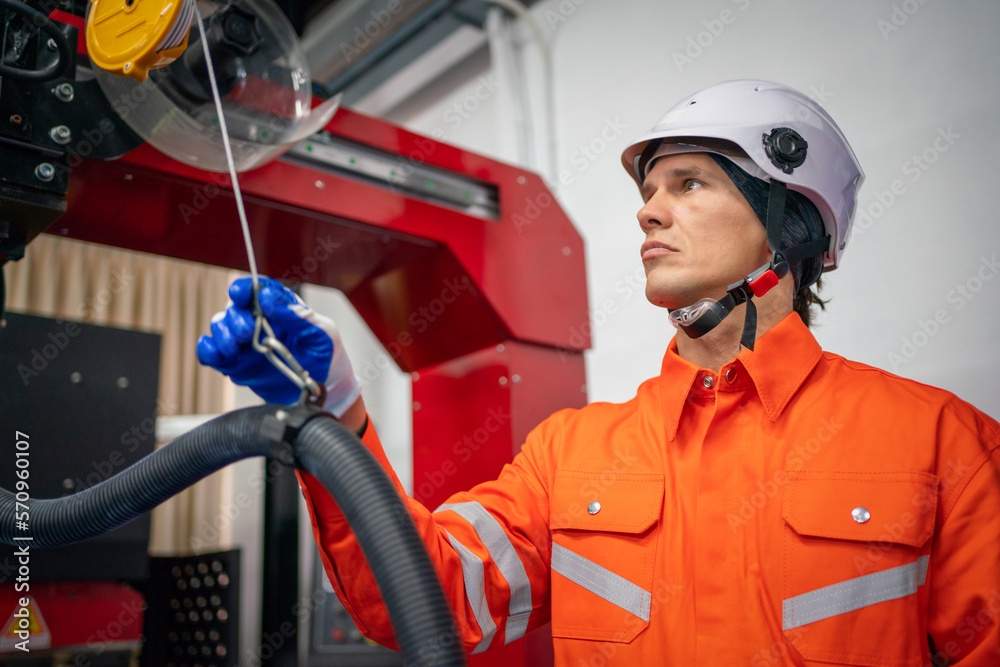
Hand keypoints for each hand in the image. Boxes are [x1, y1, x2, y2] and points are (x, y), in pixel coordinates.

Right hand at [196, 277, 361, 417]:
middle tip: (248, 333)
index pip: (258, 289)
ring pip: (220, 327)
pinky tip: (218, 355)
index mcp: (281, 307)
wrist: (323, 389)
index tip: (240, 293)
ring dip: (222, 334)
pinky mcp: (237, 363)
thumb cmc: (325, 355)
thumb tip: (268, 299)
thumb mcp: (322, 334)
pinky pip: (212, 353)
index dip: (245, 288)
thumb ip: (298, 316)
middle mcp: (259, 321)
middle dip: (236, 318)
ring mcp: (246, 342)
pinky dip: (208, 351)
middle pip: (235, 308)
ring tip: (235, 348)